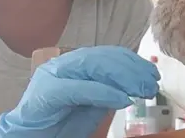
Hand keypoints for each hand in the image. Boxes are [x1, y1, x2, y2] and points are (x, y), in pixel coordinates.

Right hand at [0, 46, 159, 137]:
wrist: (31, 136)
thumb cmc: (63, 120)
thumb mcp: (95, 102)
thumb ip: (112, 88)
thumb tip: (140, 82)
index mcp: (78, 63)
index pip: (111, 54)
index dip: (135, 62)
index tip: (153, 74)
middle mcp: (66, 63)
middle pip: (105, 57)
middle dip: (133, 70)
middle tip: (151, 85)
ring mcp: (54, 74)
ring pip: (94, 67)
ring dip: (124, 78)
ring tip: (141, 91)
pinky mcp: (47, 92)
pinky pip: (80, 88)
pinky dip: (105, 93)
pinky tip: (123, 100)